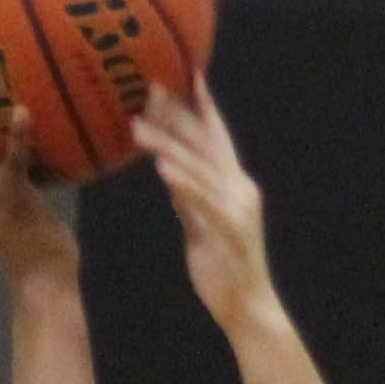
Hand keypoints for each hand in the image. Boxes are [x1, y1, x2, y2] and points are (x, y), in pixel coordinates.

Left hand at [134, 86, 275, 327]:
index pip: (217, 136)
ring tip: (138, 125)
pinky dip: (182, 180)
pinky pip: (201, 199)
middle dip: (178, 112)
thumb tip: (170, 170)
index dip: (202, 104)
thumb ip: (188, 198)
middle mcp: (240, 188)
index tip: (185, 73)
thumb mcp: (199, 226)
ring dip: (167, 143)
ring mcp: (238, 206)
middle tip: (149, 86)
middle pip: (206, 142)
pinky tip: (161, 166)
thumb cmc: (223, 270)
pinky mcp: (231, 228)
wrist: (246, 309)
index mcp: (234, 185)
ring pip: (199, 165)